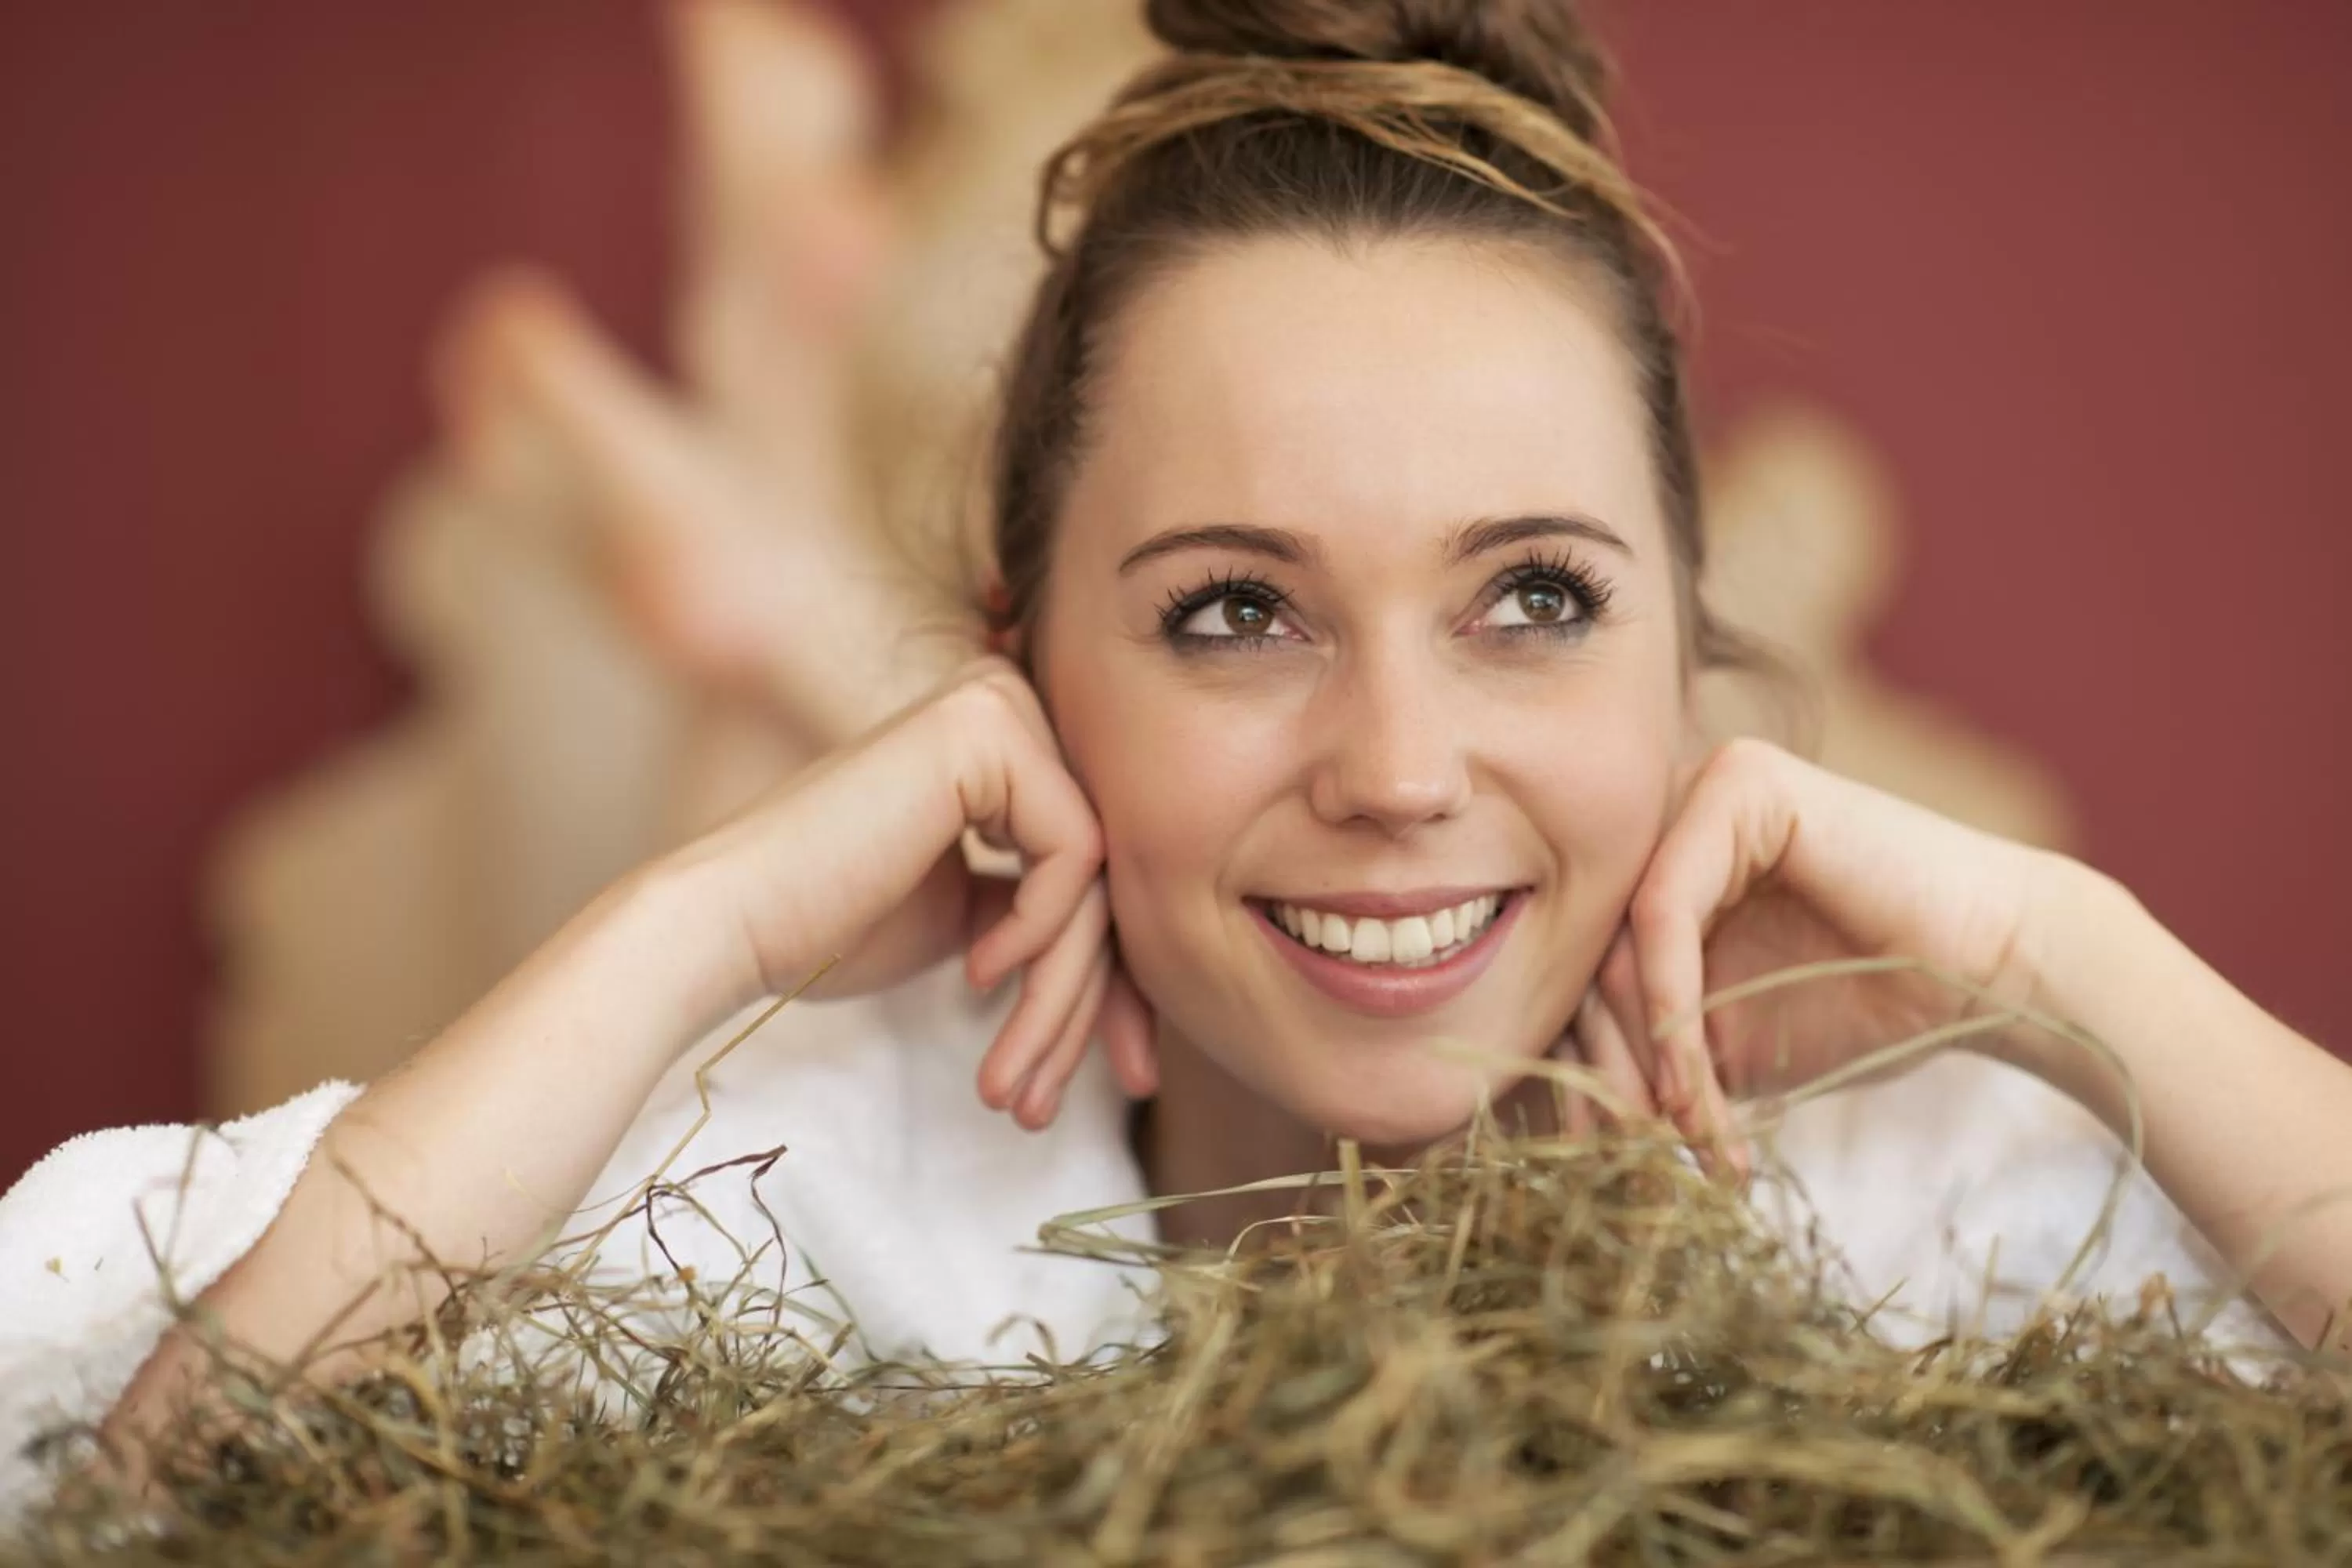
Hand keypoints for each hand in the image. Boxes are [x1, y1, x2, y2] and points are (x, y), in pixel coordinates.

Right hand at [661, 659, 1155, 1127]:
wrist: (731, 922)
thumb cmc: (828, 927)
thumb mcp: (972, 924)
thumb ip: (1047, 917)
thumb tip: (1140, 977)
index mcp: (1005, 744)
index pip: (1098, 870)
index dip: (1112, 983)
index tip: (1122, 1076)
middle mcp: (1009, 705)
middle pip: (1106, 875)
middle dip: (1092, 1005)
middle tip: (1051, 1101)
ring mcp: (999, 708)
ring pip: (1096, 879)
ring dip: (1060, 999)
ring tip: (1013, 1083)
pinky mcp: (986, 730)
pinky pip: (1073, 855)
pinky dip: (1036, 933)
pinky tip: (975, 973)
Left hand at [1570, 739, 2064, 1170]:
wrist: (1995, 974)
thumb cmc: (1870, 1006)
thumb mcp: (1725, 1043)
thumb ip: (1644, 1051)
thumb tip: (1540, 1112)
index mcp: (1657, 868)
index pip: (1581, 968)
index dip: (1581, 1067)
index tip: (1600, 1158)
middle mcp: (1666, 818)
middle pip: (1587, 955)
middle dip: (1605, 1070)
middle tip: (1629, 1157)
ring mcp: (1698, 788)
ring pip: (1616, 940)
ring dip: (1643, 1055)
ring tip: (1682, 1135)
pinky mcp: (1739, 783)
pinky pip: (1663, 908)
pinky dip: (1669, 1005)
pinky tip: (1693, 1080)